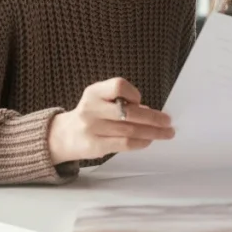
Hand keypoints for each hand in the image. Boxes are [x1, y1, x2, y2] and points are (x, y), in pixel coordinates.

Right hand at [47, 78, 174, 163]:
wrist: (64, 135)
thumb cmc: (91, 115)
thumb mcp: (100, 100)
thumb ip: (122, 102)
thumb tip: (152, 112)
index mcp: (94, 92)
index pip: (118, 86)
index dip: (133, 93)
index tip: (139, 100)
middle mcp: (91, 108)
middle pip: (129, 112)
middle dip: (153, 118)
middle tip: (168, 121)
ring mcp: (92, 128)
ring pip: (130, 130)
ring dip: (152, 132)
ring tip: (165, 133)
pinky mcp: (95, 145)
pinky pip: (123, 144)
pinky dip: (140, 142)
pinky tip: (148, 141)